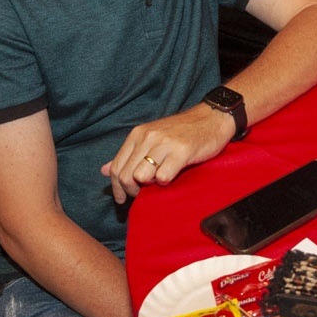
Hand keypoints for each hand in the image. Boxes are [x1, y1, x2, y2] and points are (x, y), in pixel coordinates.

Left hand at [100, 105, 232, 201]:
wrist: (213, 118)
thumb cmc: (183, 132)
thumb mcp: (152, 138)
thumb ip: (128, 155)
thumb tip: (103, 170)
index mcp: (138, 134)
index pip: (116, 167)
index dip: (117, 188)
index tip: (122, 198)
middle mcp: (148, 137)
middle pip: (125, 175)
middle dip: (131, 191)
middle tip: (142, 194)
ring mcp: (164, 143)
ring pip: (140, 176)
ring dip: (149, 185)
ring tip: (158, 181)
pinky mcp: (182, 151)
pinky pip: (163, 176)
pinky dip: (166, 182)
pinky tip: (173, 176)